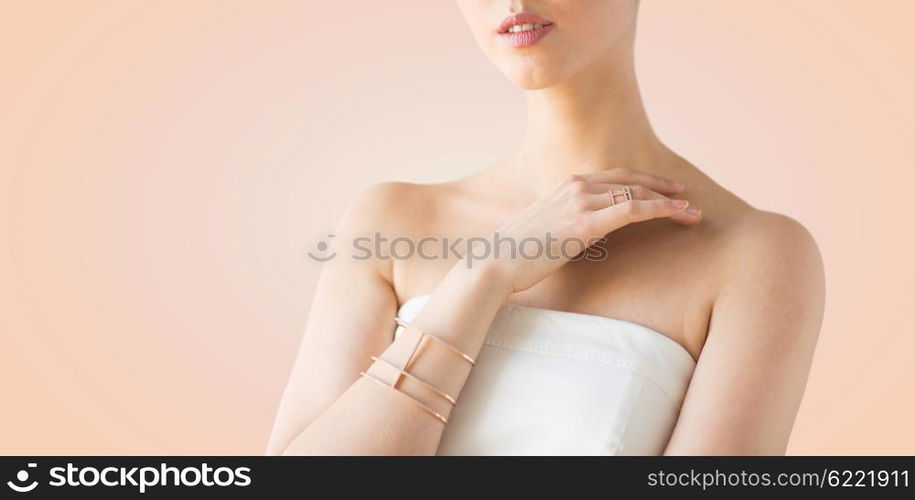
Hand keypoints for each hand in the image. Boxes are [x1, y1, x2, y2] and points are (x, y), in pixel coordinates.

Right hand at [472, 168, 701, 292]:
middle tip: (686, 196)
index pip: (614, 176)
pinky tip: (681, 215)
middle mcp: (576, 186)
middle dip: (662, 187)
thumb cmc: (518, 254)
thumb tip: (585, 235)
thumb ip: (569, 224)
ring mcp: (581, 201)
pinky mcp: (587, 222)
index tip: (665, 190)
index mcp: (566, 185)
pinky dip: (662, 210)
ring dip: (670, 202)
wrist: (497, 263)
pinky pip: (634, 210)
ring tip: (693, 213)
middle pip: (631, 180)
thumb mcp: (547, 231)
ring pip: (638, 194)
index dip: (643, 181)